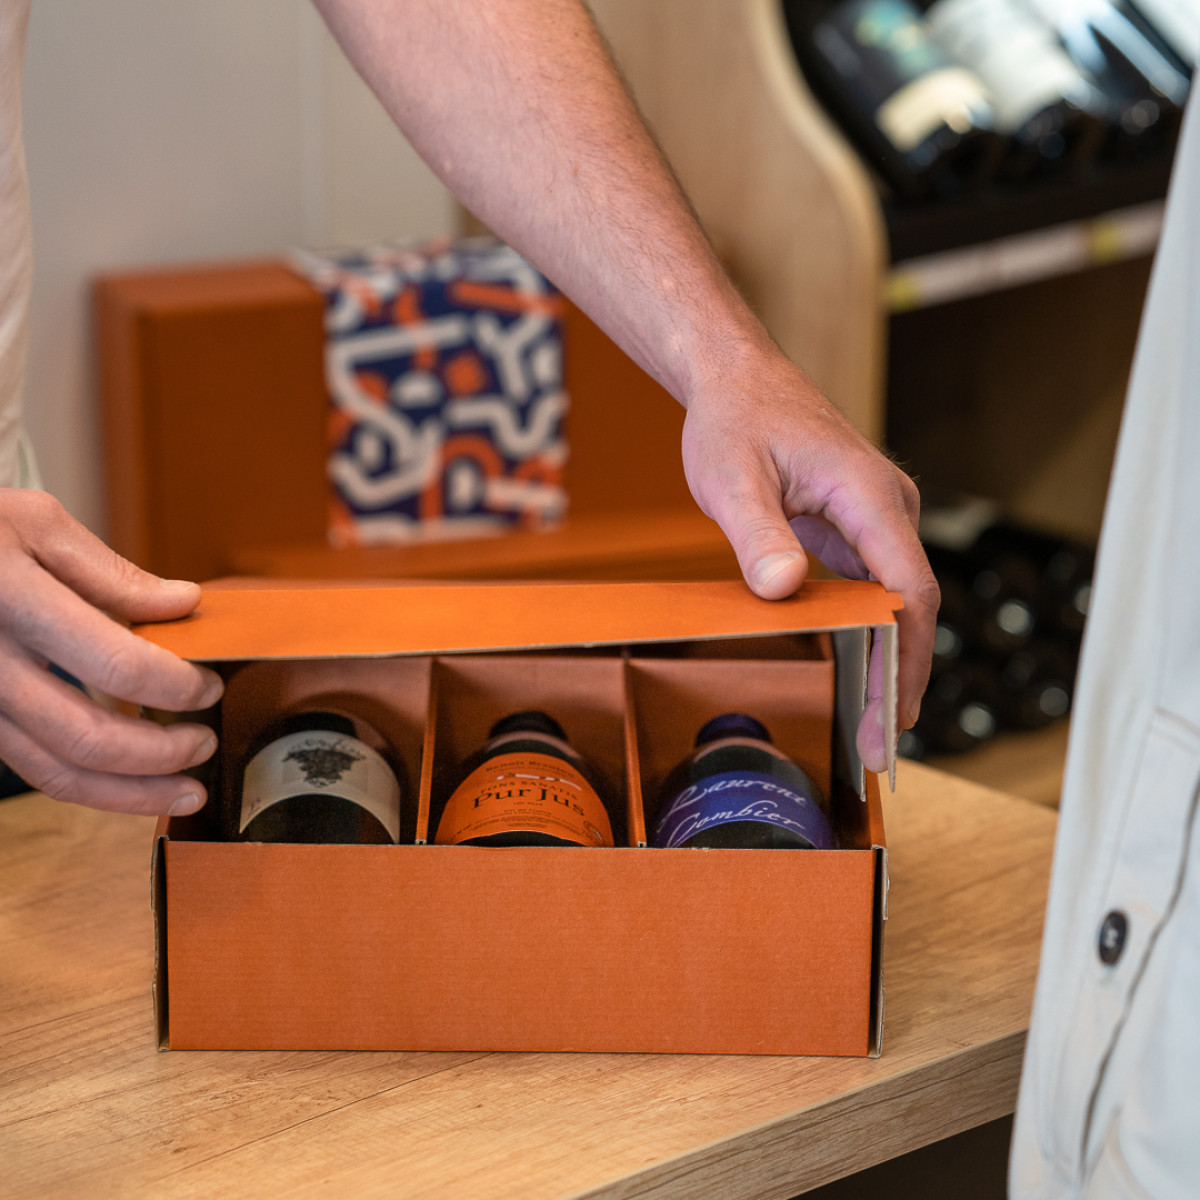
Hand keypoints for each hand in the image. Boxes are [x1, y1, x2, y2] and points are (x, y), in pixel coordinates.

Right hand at [0, 489, 223, 813]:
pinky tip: (133, 782)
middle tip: (205, 742)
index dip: (176, 685)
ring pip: (57, 772)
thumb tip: (183, 603)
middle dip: (162, 753)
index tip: (209, 686)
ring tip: (186, 788)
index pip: (116, 665)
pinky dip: (91, 785)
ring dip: (132, 793)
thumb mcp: (34, 523)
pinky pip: (34, 768)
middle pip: (88, 738)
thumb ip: (111, 573)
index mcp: (14, 602)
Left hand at [680, 349, 938, 773]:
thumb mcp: (732, 478)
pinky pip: (874, 587)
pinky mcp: (858, 525)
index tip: (896, 713)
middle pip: (912, 604)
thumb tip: (784, 589)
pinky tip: (854, 672)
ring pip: (896, 600)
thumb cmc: (735, 420)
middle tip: (880, 746)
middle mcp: (888, 507)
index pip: (909, 587)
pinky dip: (869, 632)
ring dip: (888, 659)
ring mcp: (877, 517)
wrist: (737, 379)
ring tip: (871, 726)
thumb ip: (759, 535)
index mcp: (868, 494)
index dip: (907, 656)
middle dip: (901, 675)